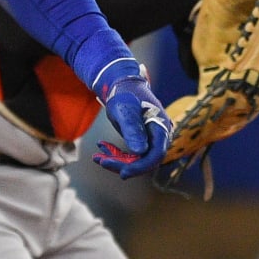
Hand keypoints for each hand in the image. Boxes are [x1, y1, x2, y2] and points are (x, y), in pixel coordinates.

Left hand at [90, 59, 171, 178]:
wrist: (122, 85)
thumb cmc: (124, 94)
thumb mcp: (125, 110)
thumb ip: (132, 129)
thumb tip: (140, 152)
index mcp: (161, 128)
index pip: (156, 155)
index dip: (140, 166)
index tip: (122, 173)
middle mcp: (159, 136)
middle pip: (145, 160)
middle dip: (123, 164)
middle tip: (100, 161)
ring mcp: (151, 139)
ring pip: (136, 159)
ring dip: (116, 160)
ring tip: (96, 157)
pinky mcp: (142, 140)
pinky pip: (131, 154)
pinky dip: (115, 153)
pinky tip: (101, 147)